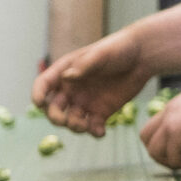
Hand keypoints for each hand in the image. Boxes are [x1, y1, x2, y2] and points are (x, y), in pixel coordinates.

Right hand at [34, 30, 148, 134]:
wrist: (142, 57)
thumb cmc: (119, 49)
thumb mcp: (101, 54)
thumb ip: (84, 65)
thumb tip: (66, 77)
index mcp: (65, 71)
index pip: (44, 85)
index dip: (37, 94)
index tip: (38, 103)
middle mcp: (72, 89)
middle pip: (53, 108)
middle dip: (55, 117)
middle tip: (64, 120)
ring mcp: (86, 102)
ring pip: (71, 121)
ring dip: (74, 127)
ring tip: (87, 126)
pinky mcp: (101, 112)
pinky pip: (92, 127)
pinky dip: (93, 132)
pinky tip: (101, 132)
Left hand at [138, 79, 180, 170]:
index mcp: (177, 104)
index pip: (155, 126)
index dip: (167, 141)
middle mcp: (169, 111)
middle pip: (145, 139)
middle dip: (163, 154)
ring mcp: (171, 123)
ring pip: (154, 153)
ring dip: (176, 161)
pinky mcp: (177, 135)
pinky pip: (174, 160)